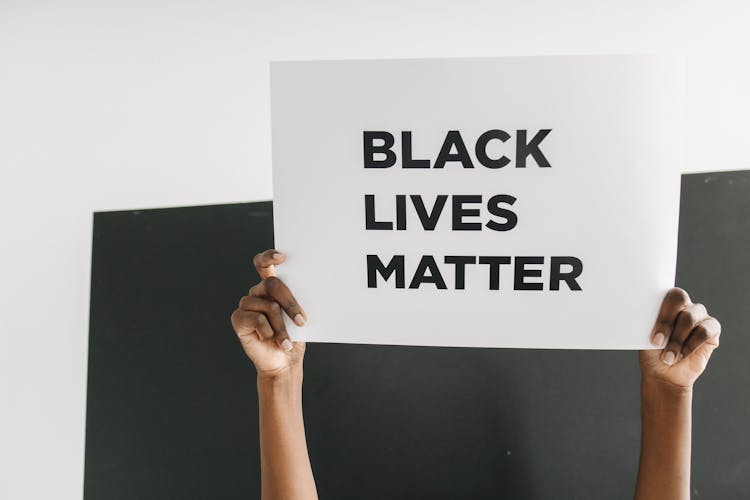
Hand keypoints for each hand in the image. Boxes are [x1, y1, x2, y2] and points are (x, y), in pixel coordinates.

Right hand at [231, 249, 307, 377]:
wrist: (285, 361)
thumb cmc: (295, 336)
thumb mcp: (301, 315)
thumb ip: (298, 299)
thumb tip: (311, 287)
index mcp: (272, 286)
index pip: (264, 263)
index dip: (269, 256)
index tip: (282, 257)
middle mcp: (257, 292)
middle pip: (272, 284)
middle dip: (290, 302)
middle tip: (301, 320)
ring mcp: (247, 305)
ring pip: (269, 305)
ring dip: (282, 326)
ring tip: (288, 341)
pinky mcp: (238, 319)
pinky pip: (257, 319)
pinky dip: (269, 331)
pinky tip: (273, 340)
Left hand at [639, 287, 720, 388]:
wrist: (664, 373)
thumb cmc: (652, 351)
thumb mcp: (643, 336)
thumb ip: (646, 321)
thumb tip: (638, 311)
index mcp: (665, 301)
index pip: (666, 293)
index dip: (660, 312)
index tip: (652, 336)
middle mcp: (684, 304)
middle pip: (680, 298)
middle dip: (666, 322)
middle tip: (656, 343)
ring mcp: (700, 315)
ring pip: (689, 318)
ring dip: (676, 340)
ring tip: (667, 357)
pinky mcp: (712, 329)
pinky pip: (704, 332)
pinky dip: (690, 345)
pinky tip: (681, 355)